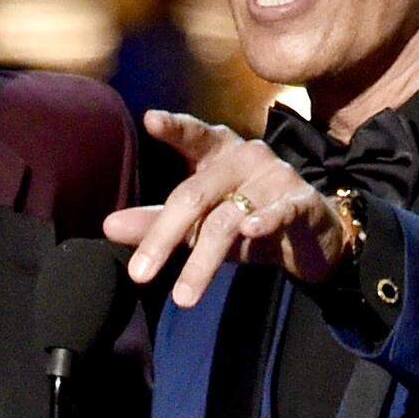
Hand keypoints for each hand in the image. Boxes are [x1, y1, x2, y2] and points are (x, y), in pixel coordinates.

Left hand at [103, 109, 347, 307]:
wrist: (311, 237)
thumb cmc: (246, 218)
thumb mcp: (201, 221)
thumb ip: (156, 222)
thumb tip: (107, 226)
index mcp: (218, 152)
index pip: (193, 135)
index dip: (174, 127)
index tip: (151, 120)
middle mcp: (245, 156)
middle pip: (195, 193)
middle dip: (164, 236)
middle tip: (139, 274)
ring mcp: (275, 176)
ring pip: (229, 217)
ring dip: (204, 260)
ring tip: (182, 297)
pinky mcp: (303, 201)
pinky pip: (281, 209)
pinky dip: (265, 219)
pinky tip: (250, 231)